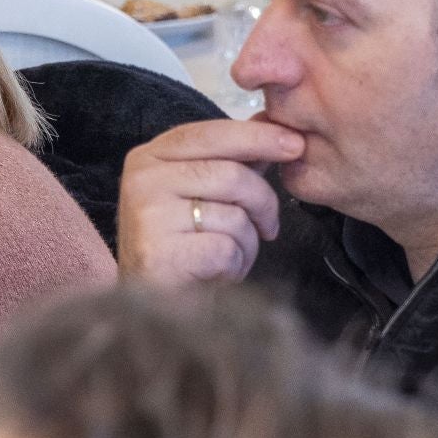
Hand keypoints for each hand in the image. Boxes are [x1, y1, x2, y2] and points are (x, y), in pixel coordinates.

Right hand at [115, 118, 304, 285]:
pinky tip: (218, 273)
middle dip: (263, 201)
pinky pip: (226, 247)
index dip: (257, 137)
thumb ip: (232, 161)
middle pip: (230, 174)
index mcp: (148, 158)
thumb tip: (275, 128)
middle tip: (271, 225)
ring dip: (248, 240)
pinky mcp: (160, 253)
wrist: (156, 309)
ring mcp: (147, 217)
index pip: (210, 133)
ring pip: (233, 214)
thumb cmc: (184, 247)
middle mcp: (141, 180)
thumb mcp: (203, 194)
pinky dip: (235, 264)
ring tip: (233, 255)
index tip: (296, 144)